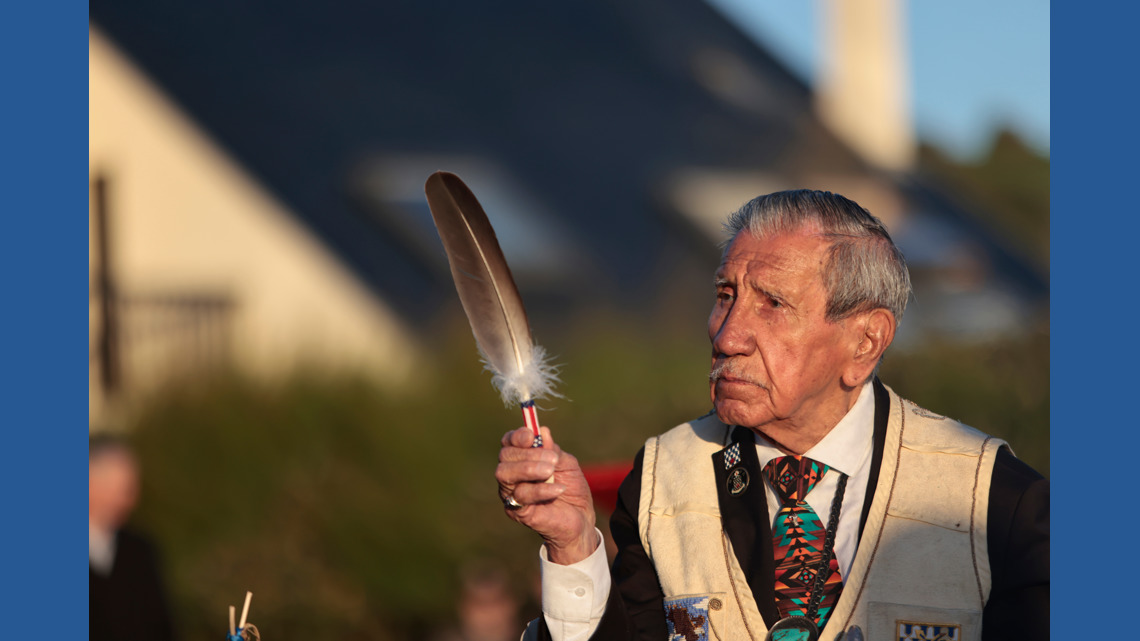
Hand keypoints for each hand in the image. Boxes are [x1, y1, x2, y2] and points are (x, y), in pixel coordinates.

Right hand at [495, 426, 597, 564]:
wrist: (580, 520)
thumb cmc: (571, 489)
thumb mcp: (567, 464)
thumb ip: (553, 450)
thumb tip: (542, 431)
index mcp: (522, 460)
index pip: (509, 442)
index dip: (517, 436)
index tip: (531, 436)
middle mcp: (512, 475)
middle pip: (505, 456)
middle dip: (527, 454)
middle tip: (552, 460)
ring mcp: (511, 493)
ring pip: (505, 474)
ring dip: (529, 468)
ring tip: (551, 471)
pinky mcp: (517, 511)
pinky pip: (521, 496)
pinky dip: (541, 490)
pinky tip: (558, 489)